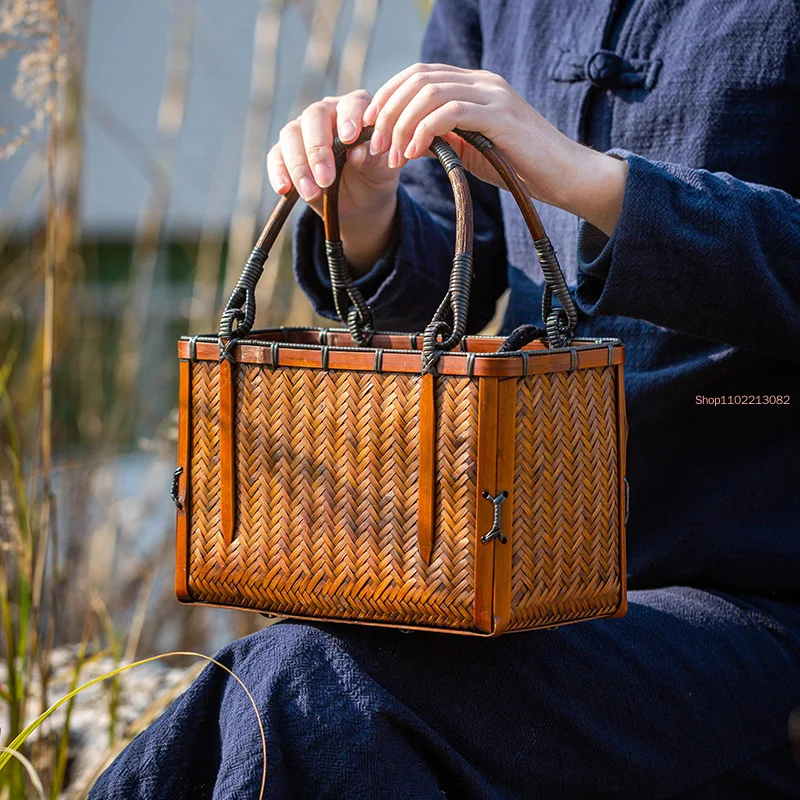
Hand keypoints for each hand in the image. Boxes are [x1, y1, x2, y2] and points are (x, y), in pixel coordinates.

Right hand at [267, 91, 398, 272]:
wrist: (360, 201)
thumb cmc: (374, 177)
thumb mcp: (382, 171)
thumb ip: (373, 159)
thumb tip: (358, 152)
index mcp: (356, 109)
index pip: (352, 103)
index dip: (349, 117)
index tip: (348, 138)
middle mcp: (327, 114)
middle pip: (314, 117)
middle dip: (318, 150)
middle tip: (326, 179)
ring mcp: (304, 131)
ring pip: (291, 135)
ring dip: (298, 166)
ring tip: (311, 194)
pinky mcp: (286, 152)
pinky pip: (276, 156)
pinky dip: (278, 173)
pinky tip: (283, 189)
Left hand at [363, 63, 627, 236]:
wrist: (564, 177)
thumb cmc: (518, 167)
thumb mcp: (470, 152)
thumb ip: (440, 141)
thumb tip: (402, 144)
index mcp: (473, 85)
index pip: (419, 76)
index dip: (388, 97)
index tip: (369, 129)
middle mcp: (481, 81)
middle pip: (418, 78)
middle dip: (387, 111)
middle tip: (373, 145)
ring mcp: (492, 95)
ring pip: (429, 92)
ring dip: (401, 124)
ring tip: (391, 154)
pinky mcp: (500, 116)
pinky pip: (449, 112)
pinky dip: (424, 131)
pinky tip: (414, 153)